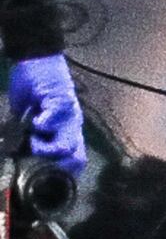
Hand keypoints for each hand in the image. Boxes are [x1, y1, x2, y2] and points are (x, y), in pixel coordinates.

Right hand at [8, 55, 82, 178]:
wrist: (36, 60)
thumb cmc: (32, 88)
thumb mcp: (27, 118)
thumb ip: (27, 136)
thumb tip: (16, 154)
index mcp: (66, 132)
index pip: (74, 161)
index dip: (62, 174)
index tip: (43, 177)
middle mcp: (73, 126)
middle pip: (76, 159)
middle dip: (54, 165)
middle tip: (35, 156)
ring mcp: (70, 115)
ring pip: (67, 145)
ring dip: (45, 147)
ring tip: (32, 137)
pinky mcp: (62, 101)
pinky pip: (55, 121)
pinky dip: (41, 125)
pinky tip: (33, 119)